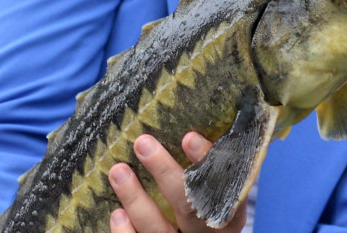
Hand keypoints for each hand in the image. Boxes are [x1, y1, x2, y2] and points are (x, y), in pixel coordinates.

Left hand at [109, 133, 247, 232]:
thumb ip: (213, 166)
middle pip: (189, 206)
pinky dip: (127, 232)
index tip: (188, 137)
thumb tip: (194, 124)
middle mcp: (209, 231)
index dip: (206, 161)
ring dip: (136, 199)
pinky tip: (117, 213)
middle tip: (143, 143)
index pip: (221, 184)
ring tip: (118, 171)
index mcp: (229, 213)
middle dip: (165, 173)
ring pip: (158, 228)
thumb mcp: (220, 190)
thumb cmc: (210, 207)